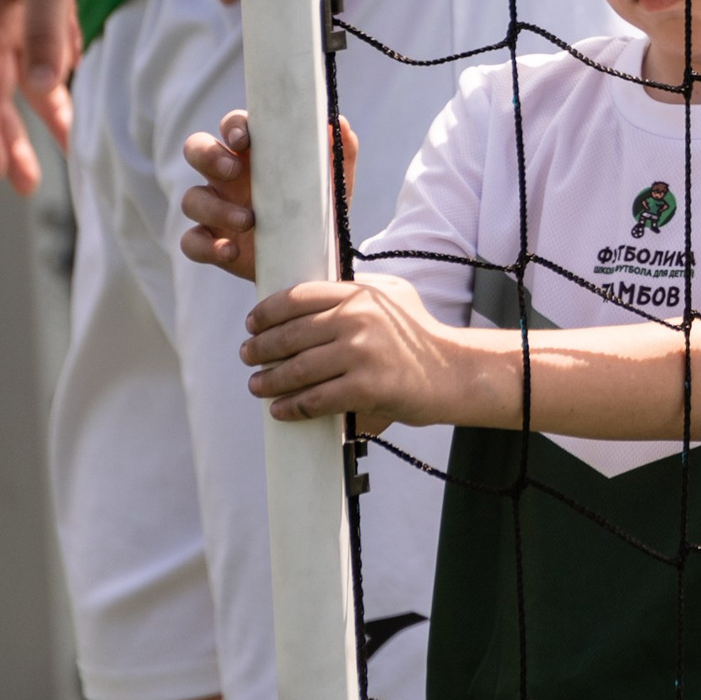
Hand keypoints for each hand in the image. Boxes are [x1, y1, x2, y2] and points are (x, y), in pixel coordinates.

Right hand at [0, 0, 78, 193]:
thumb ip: (45, 31)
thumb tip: (43, 92)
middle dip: (9, 137)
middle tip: (26, 184)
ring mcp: (16, 6)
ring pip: (22, 72)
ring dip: (39, 110)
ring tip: (63, 148)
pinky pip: (46, 48)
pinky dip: (57, 76)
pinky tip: (73, 98)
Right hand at [180, 107, 358, 280]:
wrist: (316, 258)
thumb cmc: (319, 208)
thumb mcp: (335, 181)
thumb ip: (340, 150)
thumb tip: (338, 123)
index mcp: (254, 153)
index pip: (232, 125)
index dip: (232, 126)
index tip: (244, 138)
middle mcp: (227, 176)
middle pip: (196, 149)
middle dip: (208, 155)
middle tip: (233, 170)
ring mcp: (215, 209)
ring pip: (191, 198)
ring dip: (216, 208)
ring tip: (249, 221)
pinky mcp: (211, 242)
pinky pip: (190, 241)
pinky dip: (207, 246)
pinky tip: (231, 251)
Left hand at [240, 273, 470, 434]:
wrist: (452, 371)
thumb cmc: (420, 334)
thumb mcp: (393, 296)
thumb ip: (355, 289)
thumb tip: (308, 298)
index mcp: (360, 294)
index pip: (298, 298)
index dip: (267, 312)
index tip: (252, 324)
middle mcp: (358, 320)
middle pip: (290, 335)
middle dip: (261, 348)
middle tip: (248, 357)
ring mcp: (362, 354)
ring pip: (298, 369)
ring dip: (269, 381)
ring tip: (257, 385)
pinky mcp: (366, 388)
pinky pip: (316, 399)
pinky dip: (292, 407)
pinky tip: (280, 409)